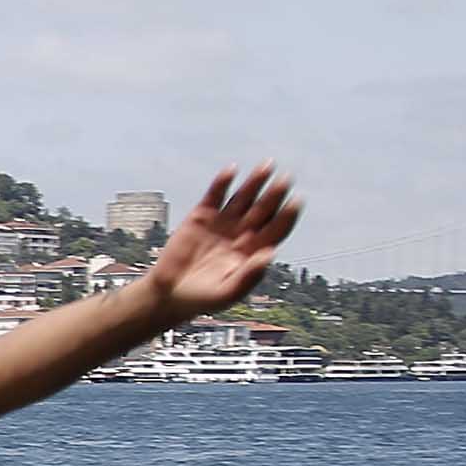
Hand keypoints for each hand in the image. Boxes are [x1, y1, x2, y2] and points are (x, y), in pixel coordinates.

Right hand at [151, 164, 301, 315]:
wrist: (168, 294)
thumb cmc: (202, 299)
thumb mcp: (227, 293)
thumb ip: (249, 276)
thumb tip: (271, 253)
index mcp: (255, 251)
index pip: (277, 228)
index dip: (287, 215)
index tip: (296, 201)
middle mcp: (243, 233)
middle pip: (264, 209)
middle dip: (275, 194)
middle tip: (286, 179)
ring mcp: (223, 222)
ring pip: (244, 197)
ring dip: (255, 182)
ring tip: (267, 166)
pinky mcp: (201, 216)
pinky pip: (215, 195)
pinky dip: (223, 182)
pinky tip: (232, 170)